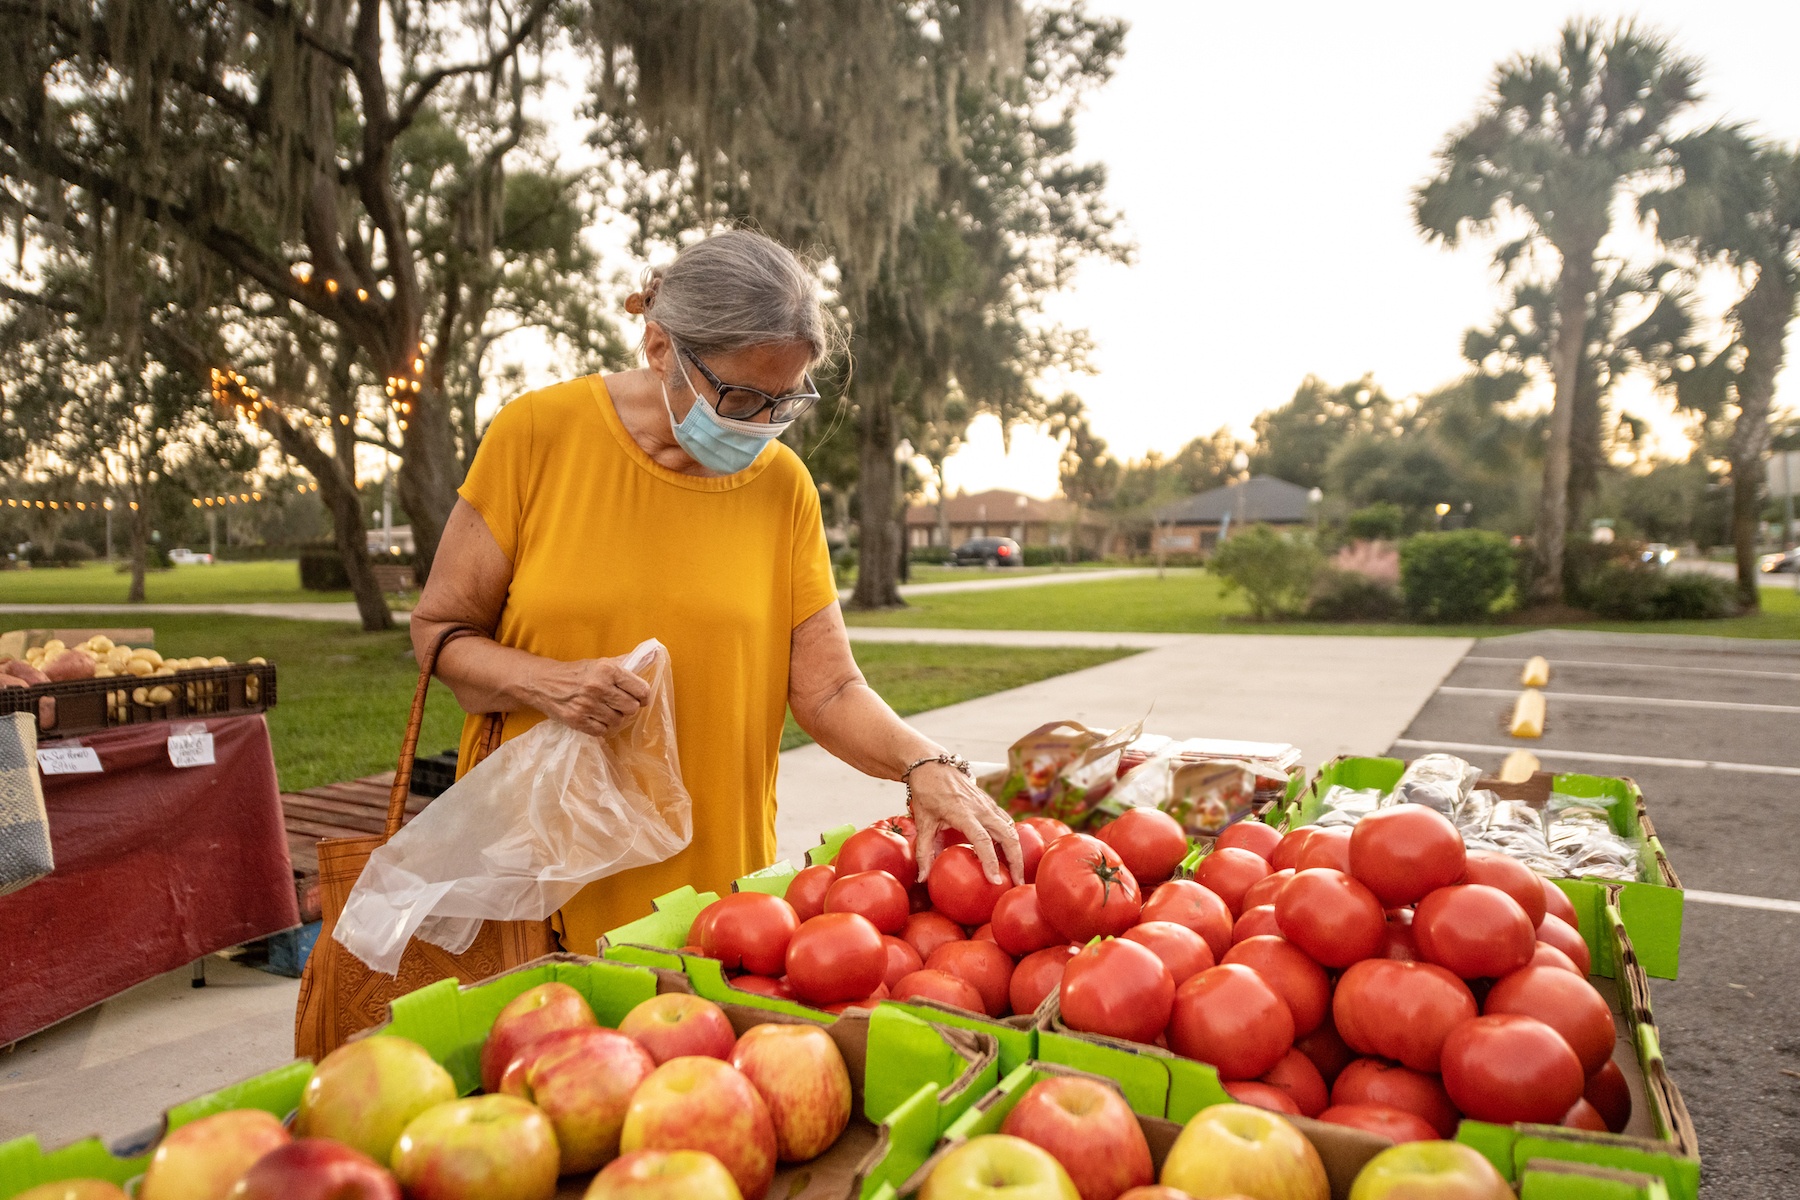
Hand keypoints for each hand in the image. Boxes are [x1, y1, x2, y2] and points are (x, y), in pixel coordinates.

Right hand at [537, 657, 652, 736]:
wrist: (544, 682)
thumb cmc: (577, 672)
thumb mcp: (601, 663)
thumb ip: (626, 662)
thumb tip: (653, 655)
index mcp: (608, 670)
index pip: (641, 690)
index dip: (644, 696)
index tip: (640, 698)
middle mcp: (598, 687)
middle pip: (632, 708)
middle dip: (628, 707)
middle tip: (619, 703)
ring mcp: (587, 705)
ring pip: (618, 721)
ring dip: (615, 718)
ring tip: (606, 710)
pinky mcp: (577, 721)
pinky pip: (603, 731)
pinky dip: (602, 727)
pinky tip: (596, 718)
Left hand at [908, 760, 1023, 886]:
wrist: (933, 765)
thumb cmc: (926, 793)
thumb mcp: (922, 822)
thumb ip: (923, 851)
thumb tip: (921, 879)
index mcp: (962, 812)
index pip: (982, 840)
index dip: (990, 861)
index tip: (995, 881)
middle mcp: (980, 808)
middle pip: (1007, 836)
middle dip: (1015, 860)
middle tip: (1017, 882)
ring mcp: (988, 805)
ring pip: (1011, 829)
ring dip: (1016, 851)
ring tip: (1016, 873)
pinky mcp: (991, 803)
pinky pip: (1006, 822)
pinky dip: (1011, 839)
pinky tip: (1010, 854)